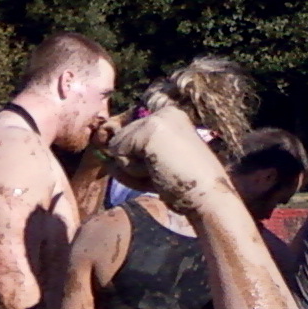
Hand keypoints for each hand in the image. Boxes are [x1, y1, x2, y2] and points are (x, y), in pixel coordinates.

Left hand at [107, 106, 231, 212]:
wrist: (208, 196)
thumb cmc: (183, 186)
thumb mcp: (154, 163)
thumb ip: (128, 152)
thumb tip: (99, 146)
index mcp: (170, 116)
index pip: (128, 133)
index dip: (135, 157)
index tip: (163, 167)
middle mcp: (164, 112)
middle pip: (120, 140)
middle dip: (133, 165)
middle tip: (164, 173)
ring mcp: (157, 118)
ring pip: (116, 148)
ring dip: (133, 170)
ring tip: (162, 173)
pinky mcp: (149, 130)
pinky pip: (118, 154)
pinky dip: (132, 171)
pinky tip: (158, 173)